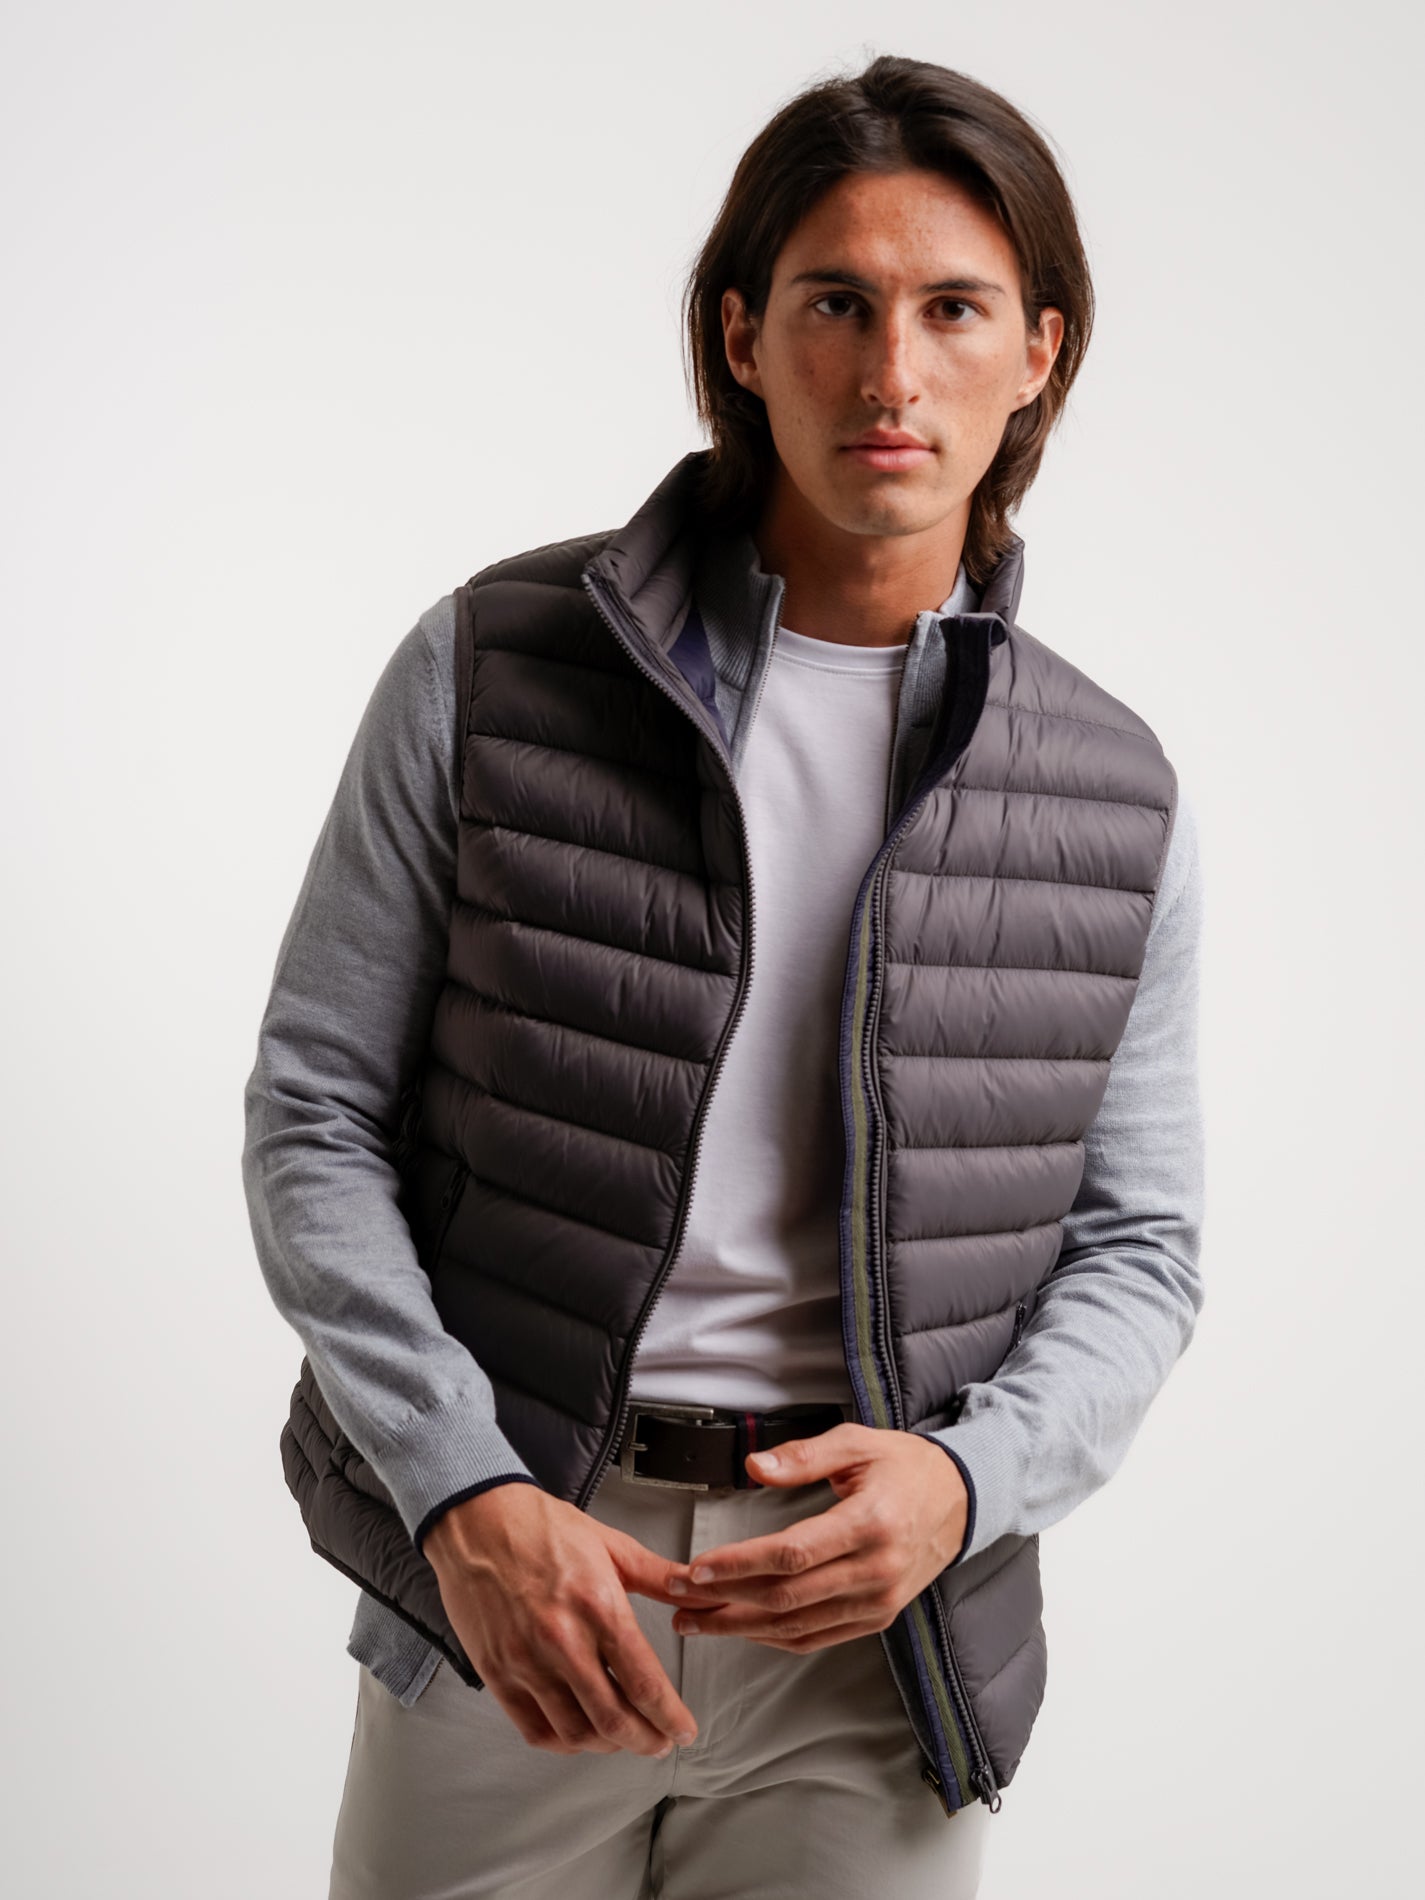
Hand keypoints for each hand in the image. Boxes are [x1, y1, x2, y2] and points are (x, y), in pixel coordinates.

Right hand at [423, 1483, 725, 1755]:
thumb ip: (660, 1576)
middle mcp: (562, 1640)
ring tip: (623, 1736)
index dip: (670, 1717)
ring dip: (607, 1745)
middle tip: (660, 1742)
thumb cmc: (544, 1528)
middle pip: (613, 1718)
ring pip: (575, 1732)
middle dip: (646, 1740)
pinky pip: (534, 1729)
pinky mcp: (496, 1672)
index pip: (644, 1682)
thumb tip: (701, 1591)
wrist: (477, 1519)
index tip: (684, 1730)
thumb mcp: (611, 1545)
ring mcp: (525, 1661)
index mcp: (598, 1606)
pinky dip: (563, 1743)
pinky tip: (580, 1733)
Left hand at [663, 1424, 968, 1652]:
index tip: (696, 1567)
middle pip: (786, 1597)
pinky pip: (818, 1637)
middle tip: (678, 1598)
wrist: (961, 1500)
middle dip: (724, 1601)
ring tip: (694, 1622)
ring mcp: (879, 1601)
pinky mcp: (878, 1617)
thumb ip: (803, 1456)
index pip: (791, 1554)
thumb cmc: (905, 1467)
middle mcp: (876, 1570)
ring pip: (797, 1626)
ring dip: (740, 1627)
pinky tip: (742, 1628)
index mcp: (870, 1523)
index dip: (739, 1565)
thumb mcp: (857, 1442)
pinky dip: (775, 1637)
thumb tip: (754, 1468)